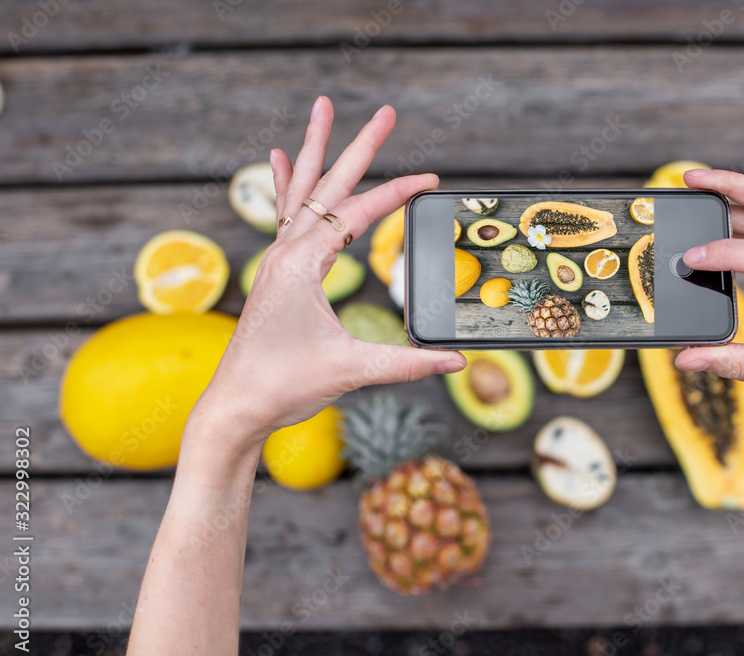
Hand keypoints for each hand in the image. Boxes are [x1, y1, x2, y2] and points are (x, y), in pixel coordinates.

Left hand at [191, 97, 465, 451]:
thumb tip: (457, 360)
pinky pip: (283, 215)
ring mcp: (276, 261)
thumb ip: (408, 363)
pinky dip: (286, 183)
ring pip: (300, 191)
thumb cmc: (283, 386)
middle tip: (385, 111)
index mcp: (302, 265)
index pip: (358, 214)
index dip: (398, 194)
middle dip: (358, 146)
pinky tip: (278, 159)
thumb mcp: (352, 370)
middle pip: (328, 185)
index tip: (430, 180)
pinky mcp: (275, 274)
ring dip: (314, 149)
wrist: (236, 407)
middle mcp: (285, 253)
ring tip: (322, 110)